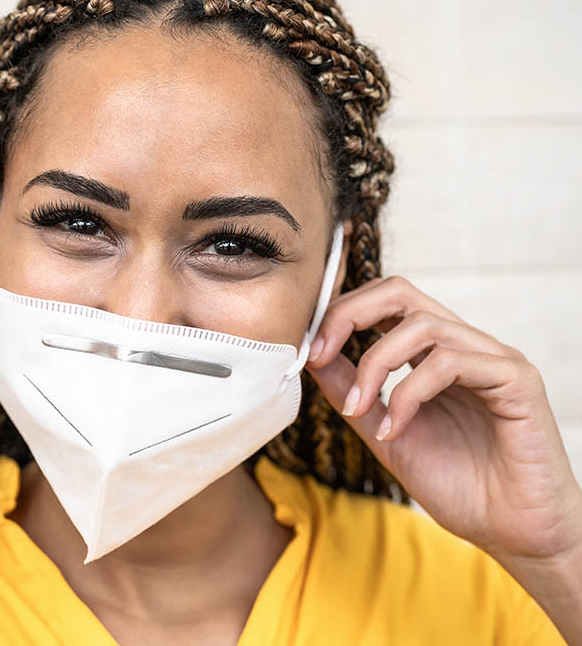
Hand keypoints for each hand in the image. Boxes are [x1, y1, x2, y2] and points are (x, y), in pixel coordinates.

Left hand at [305, 275, 581, 563]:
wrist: (513, 533)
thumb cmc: (459, 485)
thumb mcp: (385, 432)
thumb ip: (353, 392)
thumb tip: (313, 356)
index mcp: (434, 353)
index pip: (385, 301)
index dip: (341, 314)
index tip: (309, 350)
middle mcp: (465, 345)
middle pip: (401, 293)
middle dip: (349, 315)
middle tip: (319, 354)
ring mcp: (493, 358)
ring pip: (422, 326)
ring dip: (375, 366)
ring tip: (358, 410)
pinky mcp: (517, 379)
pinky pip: (452, 362)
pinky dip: (409, 394)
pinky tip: (396, 430)